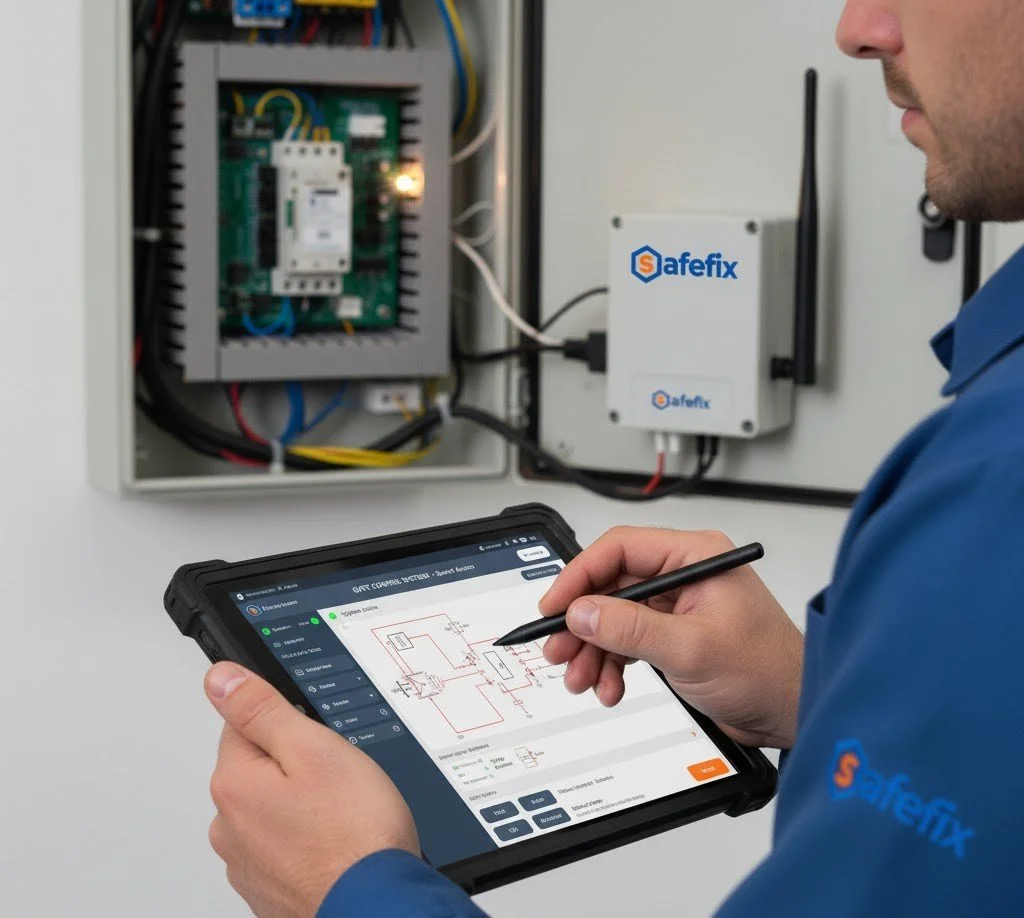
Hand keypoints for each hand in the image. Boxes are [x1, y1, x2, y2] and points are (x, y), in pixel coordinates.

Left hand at [204, 663, 417, 917]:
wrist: (376, 906)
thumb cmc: (354, 835)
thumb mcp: (314, 748)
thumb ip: (262, 709)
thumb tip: (220, 678)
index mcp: (235, 784)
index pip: (245, 723)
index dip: (289, 723)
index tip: (316, 739)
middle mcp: (230, 826)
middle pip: (261, 768)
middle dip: (298, 766)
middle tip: (340, 779)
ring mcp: (249, 863)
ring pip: (275, 809)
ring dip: (305, 807)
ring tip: (345, 816)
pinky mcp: (270, 889)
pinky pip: (288, 846)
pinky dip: (311, 842)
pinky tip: (341, 844)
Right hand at [541, 528, 803, 748]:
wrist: (795, 712)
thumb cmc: (769, 670)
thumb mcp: (691, 648)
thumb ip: (631, 628)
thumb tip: (583, 613)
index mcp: (694, 557)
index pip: (619, 549)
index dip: (580, 576)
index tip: (555, 606)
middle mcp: (683, 575)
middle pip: (610, 586)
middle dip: (583, 623)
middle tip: (559, 649)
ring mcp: (677, 606)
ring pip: (614, 617)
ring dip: (594, 650)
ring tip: (582, 678)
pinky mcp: (674, 635)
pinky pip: (627, 641)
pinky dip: (612, 664)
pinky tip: (610, 686)